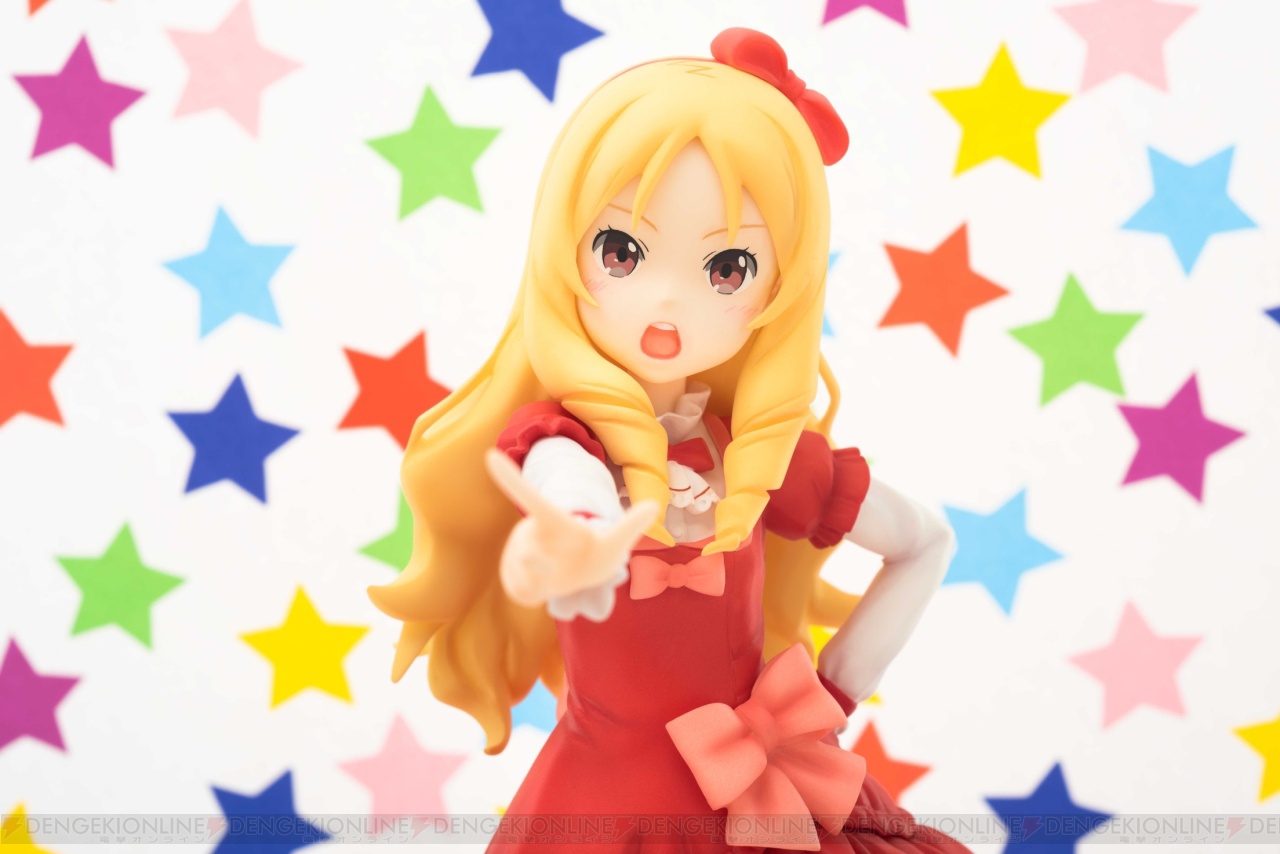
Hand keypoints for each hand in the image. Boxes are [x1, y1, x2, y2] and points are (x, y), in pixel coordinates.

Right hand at [484, 448, 658, 609]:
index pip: (532, 499)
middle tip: (565, 560)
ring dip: (545, 578)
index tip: (490, 454)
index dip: (511, 479)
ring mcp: (521, 557)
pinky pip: (524, 590)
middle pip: (531, 545)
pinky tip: (549, 588)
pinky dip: (538, 594)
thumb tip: (654, 504)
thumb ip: (631, 525)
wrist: (574, 579)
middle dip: (547, 558)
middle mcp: (533, 535)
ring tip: (559, 576)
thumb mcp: (615, 543)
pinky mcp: (515, 579)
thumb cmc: (595, 555)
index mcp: (554, 522)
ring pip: (528, 570)